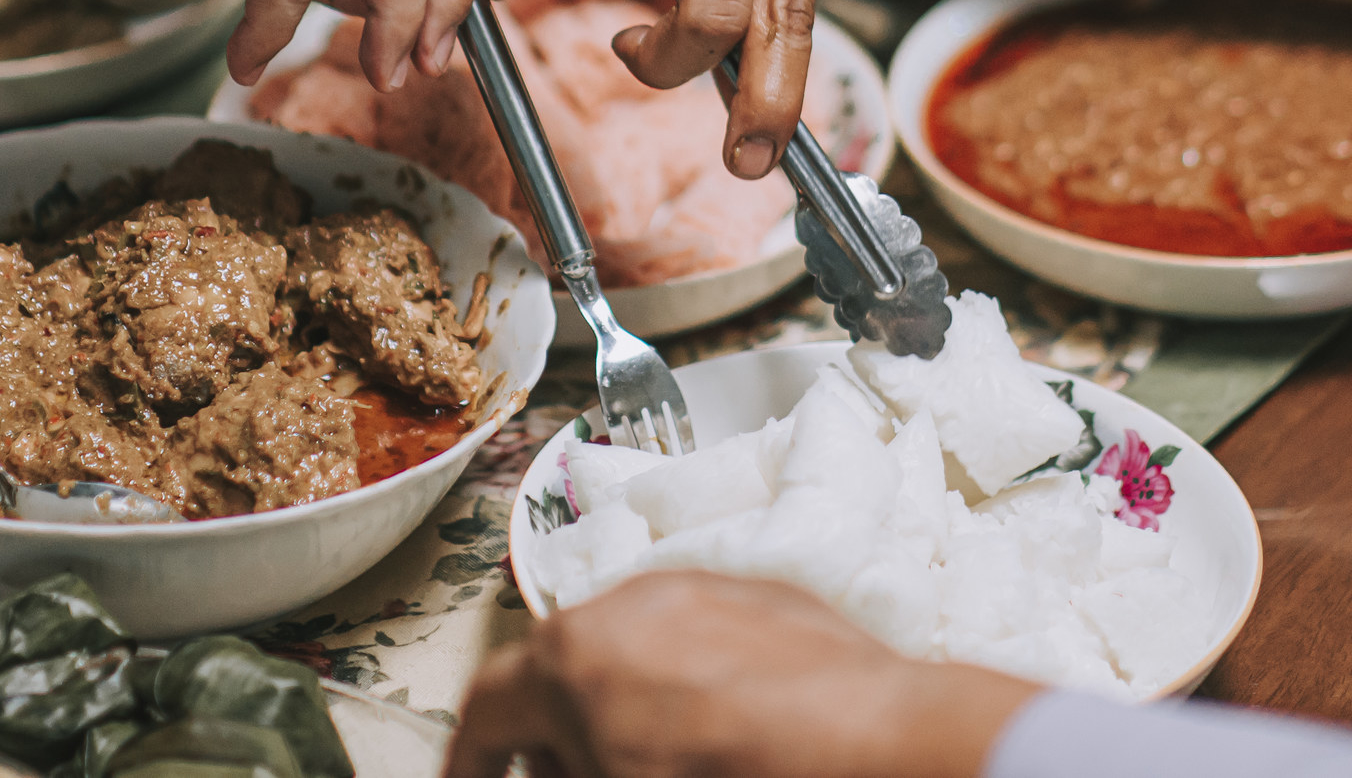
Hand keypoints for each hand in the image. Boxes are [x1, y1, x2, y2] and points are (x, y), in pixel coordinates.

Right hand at [443, 574, 1031, 777]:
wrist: (878, 749)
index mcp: (569, 657)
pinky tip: (722, 736)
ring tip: (652, 761)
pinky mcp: (769, 597)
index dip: (473, 760)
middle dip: (553, 737)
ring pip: (633, 648)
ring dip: (623, 705)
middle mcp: (627, 604)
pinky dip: (689, 685)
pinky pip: (702, 639)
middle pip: (557, 671)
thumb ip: (561, 772)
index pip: (485, 708)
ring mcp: (702, 591)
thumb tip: (556, 764)